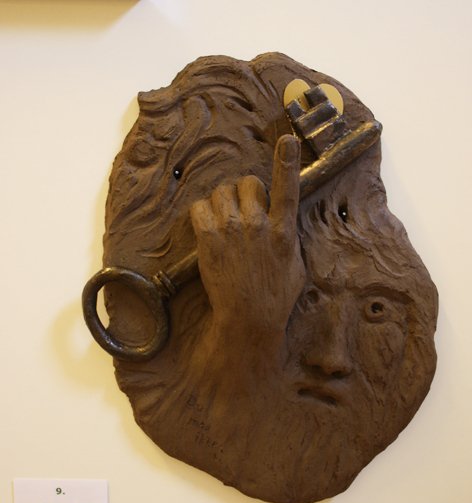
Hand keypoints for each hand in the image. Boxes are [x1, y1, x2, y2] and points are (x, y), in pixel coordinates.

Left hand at [190, 134, 304, 342]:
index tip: (287, 141)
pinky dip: (201, 213)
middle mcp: (259, 225)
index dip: (286, 162)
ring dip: (221, 202)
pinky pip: (199, 207)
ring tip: (223, 222)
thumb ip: (289, 241)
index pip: (288, 189)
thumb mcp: (295, 267)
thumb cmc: (275, 298)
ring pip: (222, 191)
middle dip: (244, 192)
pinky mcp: (210, 239)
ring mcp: (233, 231)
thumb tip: (285, 227)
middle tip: (241, 211)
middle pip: (248, 183)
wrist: (248, 319)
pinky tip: (207, 229)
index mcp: (283, 231)